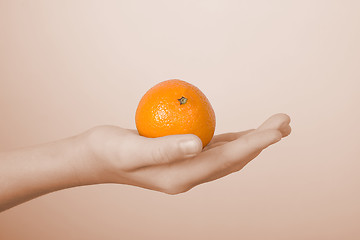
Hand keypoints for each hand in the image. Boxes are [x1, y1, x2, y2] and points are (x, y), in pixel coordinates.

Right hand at [81, 113, 290, 193]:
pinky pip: (213, 149)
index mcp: (181, 177)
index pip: (226, 160)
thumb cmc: (108, 151)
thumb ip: (163, 149)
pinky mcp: (181, 158)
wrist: (94, 158)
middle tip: (285, 122)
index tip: (277, 129)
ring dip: (251, 142)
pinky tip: (242, 133)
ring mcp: (186, 168)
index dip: (254, 144)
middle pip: (234, 159)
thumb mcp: (130, 149)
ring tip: (273, 128)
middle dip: (262, 143)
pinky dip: (232, 140)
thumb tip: (198, 144)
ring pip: (227, 156)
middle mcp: (189, 176)